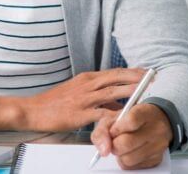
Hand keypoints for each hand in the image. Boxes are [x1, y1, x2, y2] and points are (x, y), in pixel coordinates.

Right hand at [0, 68, 144, 131]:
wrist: (33, 110)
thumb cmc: (54, 103)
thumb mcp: (76, 92)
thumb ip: (96, 95)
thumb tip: (114, 100)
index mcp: (87, 78)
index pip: (114, 71)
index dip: (132, 72)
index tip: (146, 72)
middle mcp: (87, 85)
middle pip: (117, 78)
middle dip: (137, 78)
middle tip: (154, 79)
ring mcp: (84, 98)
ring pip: (113, 92)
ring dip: (131, 91)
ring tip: (147, 92)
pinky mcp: (80, 113)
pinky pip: (102, 113)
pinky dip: (116, 114)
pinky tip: (127, 116)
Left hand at [90, 103, 172, 169]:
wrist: (154, 122)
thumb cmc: (132, 119)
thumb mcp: (114, 117)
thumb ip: (103, 130)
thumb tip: (104, 151)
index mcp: (145, 113)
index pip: (131, 121)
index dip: (117, 128)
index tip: (113, 130)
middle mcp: (156, 129)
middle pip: (126, 143)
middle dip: (114, 144)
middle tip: (116, 140)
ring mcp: (158, 145)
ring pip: (128, 159)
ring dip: (120, 155)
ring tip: (123, 146)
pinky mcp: (157, 160)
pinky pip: (132, 167)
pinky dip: (126, 161)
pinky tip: (130, 151)